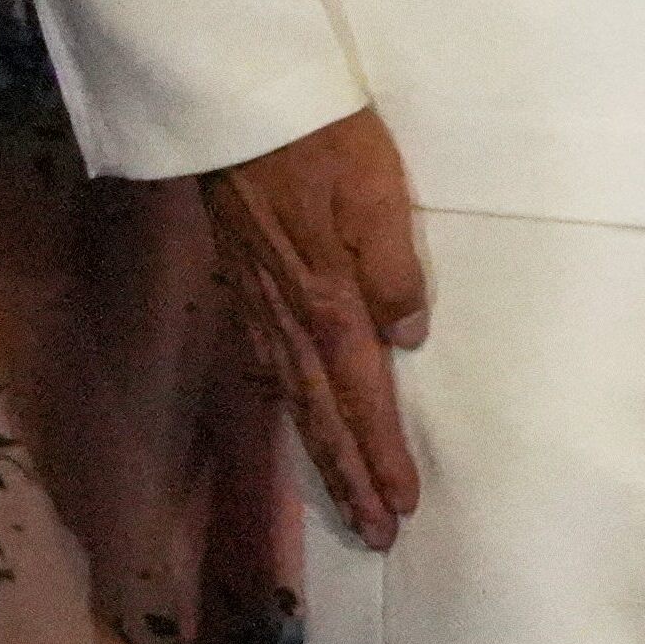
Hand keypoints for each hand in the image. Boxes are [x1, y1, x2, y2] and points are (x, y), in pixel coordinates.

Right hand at [202, 108, 428, 549]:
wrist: (237, 109)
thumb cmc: (321, 141)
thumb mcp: (377, 191)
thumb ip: (393, 267)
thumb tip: (407, 340)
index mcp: (330, 300)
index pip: (362, 394)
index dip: (381, 452)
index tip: (402, 507)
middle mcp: (290, 320)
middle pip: (323, 416)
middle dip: (352, 478)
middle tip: (378, 534)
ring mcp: (262, 309)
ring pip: (294, 402)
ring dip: (323, 457)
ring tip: (349, 505)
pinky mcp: (246, 290)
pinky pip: (270, 371)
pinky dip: (289, 414)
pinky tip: (299, 427)